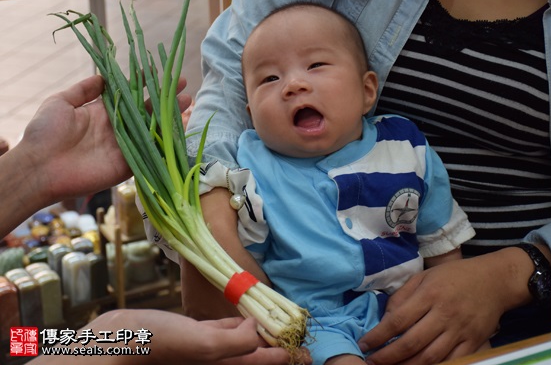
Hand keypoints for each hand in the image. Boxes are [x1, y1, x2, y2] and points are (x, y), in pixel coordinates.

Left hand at [17, 75, 191, 203]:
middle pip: (147, 111)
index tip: (159, 70)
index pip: (131, 95)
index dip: (145, 83)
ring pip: (153, 131)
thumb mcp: (61, 102)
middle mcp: (118, 128)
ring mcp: (125, 147)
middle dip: (166, 98)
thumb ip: (83, 90)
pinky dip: (166, 145)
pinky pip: (151, 155)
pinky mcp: (128, 166)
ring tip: (188, 102)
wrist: (40, 167)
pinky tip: (179, 132)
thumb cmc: (45, 133)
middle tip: (185, 85)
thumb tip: (103, 76)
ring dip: (171, 117)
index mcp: (104, 113)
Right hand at [29, 310, 309, 364]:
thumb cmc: (153, 345)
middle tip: (300, 343)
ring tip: (279, 327)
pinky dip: (237, 326)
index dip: (285, 356)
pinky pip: (222, 331)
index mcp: (220, 364)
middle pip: (254, 355)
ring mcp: (204, 348)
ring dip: (260, 336)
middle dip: (277, 348)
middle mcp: (215, 359)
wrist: (112, 341)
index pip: (262, 361)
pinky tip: (246, 319)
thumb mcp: (198, 344)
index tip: (307, 351)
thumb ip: (232, 341)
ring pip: (240, 343)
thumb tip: (257, 330)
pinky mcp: (192, 335)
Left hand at [358, 256, 505, 363]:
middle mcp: (444, 314)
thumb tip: (385, 319)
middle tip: (371, 363)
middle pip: (412, 343)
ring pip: (430, 357)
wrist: (495, 280)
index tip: (364, 344)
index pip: (397, 320)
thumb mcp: (424, 276)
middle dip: (388, 357)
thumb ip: (402, 296)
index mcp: (429, 294)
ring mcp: (460, 331)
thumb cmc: (454, 276)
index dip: (378, 336)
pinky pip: (452, 362)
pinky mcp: (474, 342)